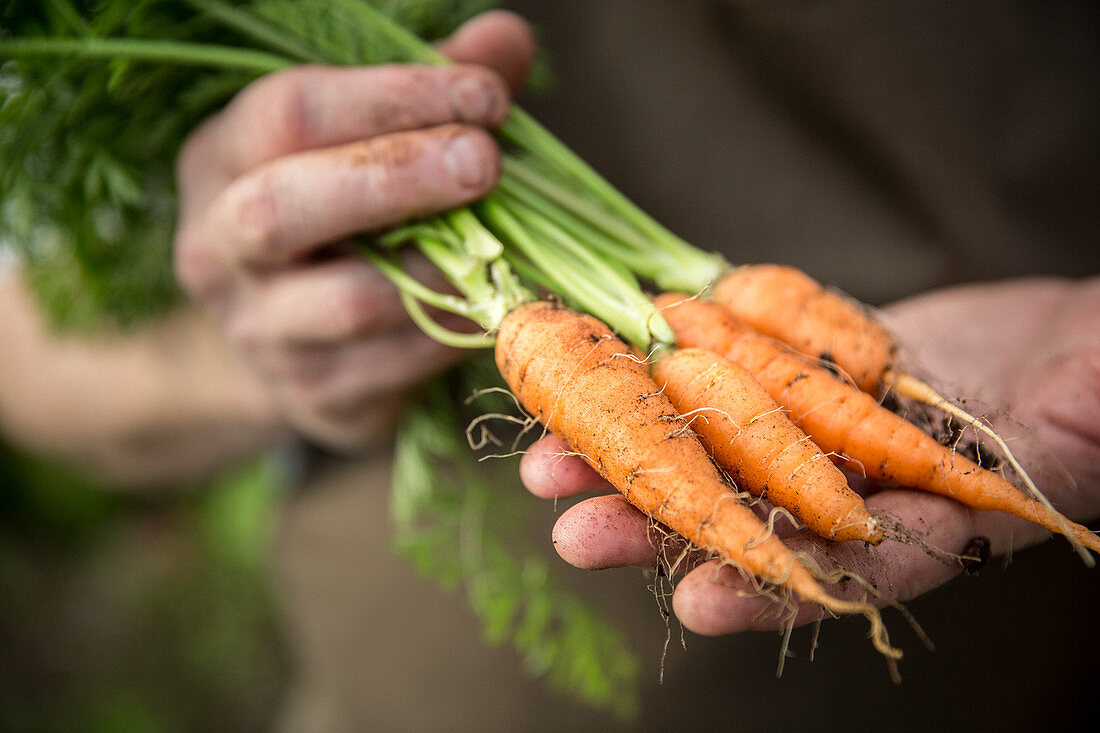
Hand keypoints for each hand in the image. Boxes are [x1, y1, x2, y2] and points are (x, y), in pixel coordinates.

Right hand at [173, 11, 534, 450]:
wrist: (292, 346)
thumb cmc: (342, 219)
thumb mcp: (366, 145)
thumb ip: (429, 95)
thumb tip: (505, 40)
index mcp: (222, 160)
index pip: (291, 113)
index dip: (392, 99)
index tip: (486, 96)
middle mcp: (218, 247)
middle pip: (285, 207)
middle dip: (394, 178)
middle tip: (483, 162)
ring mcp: (259, 330)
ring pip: (348, 302)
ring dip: (439, 269)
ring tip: (499, 244)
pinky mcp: (313, 394)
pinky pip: (394, 365)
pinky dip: (453, 330)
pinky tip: (489, 303)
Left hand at [518, 277, 1099, 634]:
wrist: (1065, 337)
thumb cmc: (1094, 377)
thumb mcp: (1098, 398)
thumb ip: (1087, 413)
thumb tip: (1090, 405)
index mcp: (935, 519)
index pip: (851, 564)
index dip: (777, 584)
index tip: (700, 600)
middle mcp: (860, 483)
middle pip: (752, 513)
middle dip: (661, 526)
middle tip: (574, 535)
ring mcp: (821, 426)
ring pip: (716, 447)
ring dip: (634, 456)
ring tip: (546, 469)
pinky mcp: (798, 371)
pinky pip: (724, 374)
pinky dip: (661, 378)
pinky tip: (594, 377)